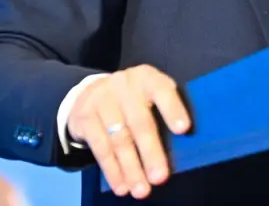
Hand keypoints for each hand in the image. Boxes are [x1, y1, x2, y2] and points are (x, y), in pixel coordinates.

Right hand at [66, 64, 190, 198]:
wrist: (92, 91)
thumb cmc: (134, 99)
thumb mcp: (150, 95)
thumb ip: (164, 112)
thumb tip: (184, 147)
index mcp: (147, 78)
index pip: (162, 91)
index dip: (173, 109)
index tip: (184, 129)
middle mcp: (124, 85)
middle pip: (140, 122)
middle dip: (151, 152)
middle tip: (160, 178)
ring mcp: (102, 100)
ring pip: (119, 139)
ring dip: (131, 168)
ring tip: (141, 190)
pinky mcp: (85, 117)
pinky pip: (100, 148)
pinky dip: (112, 170)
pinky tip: (121, 186)